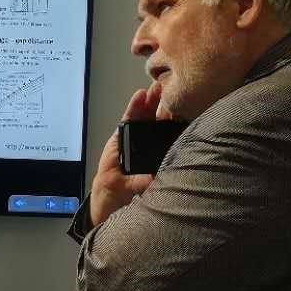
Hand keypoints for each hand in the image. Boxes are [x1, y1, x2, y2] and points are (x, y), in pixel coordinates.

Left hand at [88, 82, 163, 227]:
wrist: (112, 204)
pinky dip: (170, 125)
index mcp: (120, 144)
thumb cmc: (111, 190)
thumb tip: (151, 179)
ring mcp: (145, 147)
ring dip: (162, 109)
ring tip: (171, 94)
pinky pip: (162, 136)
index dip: (135, 107)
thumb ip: (134, 183)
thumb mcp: (119, 186)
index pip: (128, 121)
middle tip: (161, 86)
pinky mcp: (156, 154)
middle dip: (152, 101)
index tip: (142, 94)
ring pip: (154, 124)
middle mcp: (134, 142)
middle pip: (144, 118)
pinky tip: (180, 116)